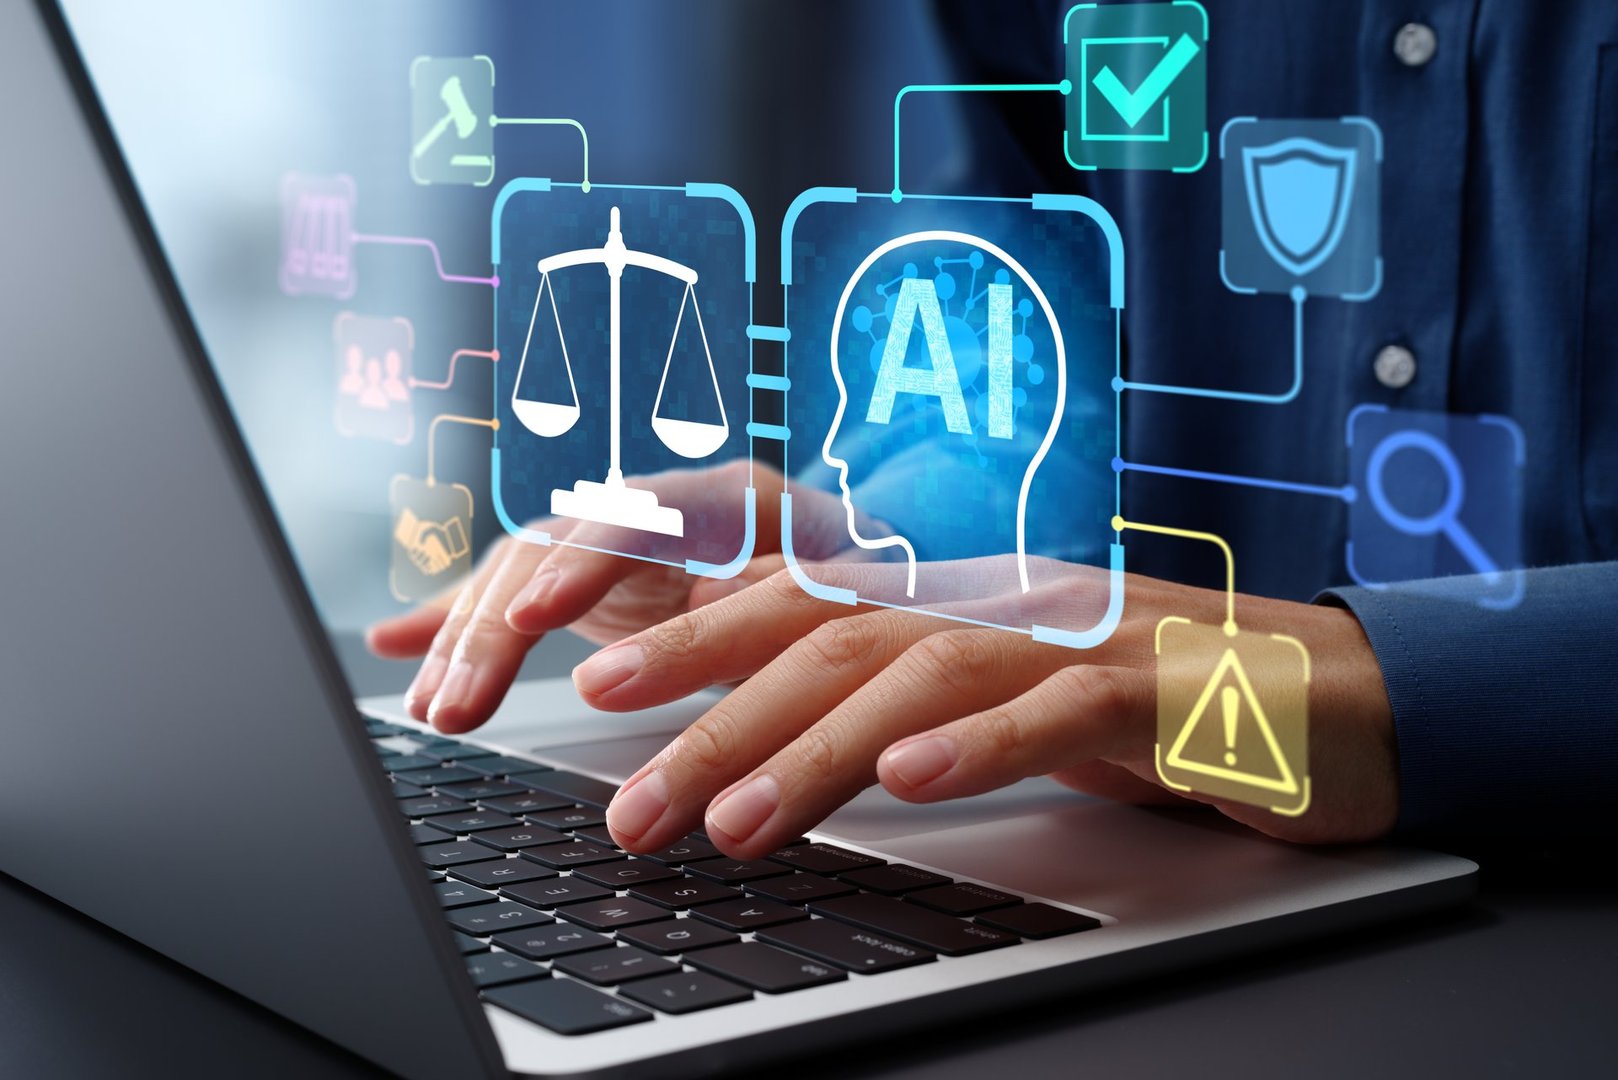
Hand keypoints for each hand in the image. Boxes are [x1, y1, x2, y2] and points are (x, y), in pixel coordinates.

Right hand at [368, 463, 844, 730]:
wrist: (860, 570)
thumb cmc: (864, 584)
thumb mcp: (853, 595)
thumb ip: (799, 597)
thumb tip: (747, 596)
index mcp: (727, 497)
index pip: (638, 514)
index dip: (581, 562)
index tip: (537, 618)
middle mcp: (656, 509)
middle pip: (553, 550)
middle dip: (495, 629)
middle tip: (455, 706)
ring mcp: (616, 543)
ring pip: (521, 580)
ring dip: (467, 645)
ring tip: (428, 708)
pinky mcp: (592, 585)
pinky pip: (513, 598)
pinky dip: (457, 625)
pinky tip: (392, 643)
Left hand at [581, 559, 1398, 854]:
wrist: (1326, 688)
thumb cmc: (1144, 699)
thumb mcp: (998, 694)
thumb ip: (897, 699)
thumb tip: (769, 737)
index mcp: (946, 598)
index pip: (794, 602)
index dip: (689, 631)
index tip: (593, 683)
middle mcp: (993, 600)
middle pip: (827, 639)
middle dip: (714, 712)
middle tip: (629, 795)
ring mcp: (1072, 635)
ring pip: (918, 673)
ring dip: (815, 751)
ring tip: (730, 825)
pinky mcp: (1155, 688)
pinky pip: (1055, 708)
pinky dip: (979, 742)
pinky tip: (915, 786)